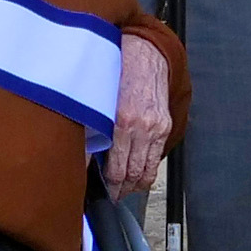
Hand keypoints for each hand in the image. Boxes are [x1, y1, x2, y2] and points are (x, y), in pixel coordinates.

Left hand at [106, 31, 173, 196]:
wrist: (145, 54)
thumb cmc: (118, 72)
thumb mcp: (99, 100)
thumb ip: (94, 128)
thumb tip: (85, 155)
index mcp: (121, 122)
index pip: (115, 168)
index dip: (109, 184)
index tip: (101, 190)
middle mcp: (141, 128)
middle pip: (132, 173)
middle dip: (122, 189)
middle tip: (113, 195)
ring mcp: (156, 128)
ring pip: (147, 170)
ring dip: (136, 185)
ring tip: (125, 190)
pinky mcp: (165, 126)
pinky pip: (157, 157)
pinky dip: (148, 170)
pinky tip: (139, 176)